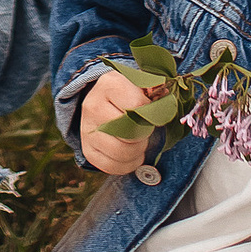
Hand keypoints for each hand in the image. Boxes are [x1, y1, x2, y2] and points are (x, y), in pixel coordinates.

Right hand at [79, 62, 159, 177]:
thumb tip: (163, 92)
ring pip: (121, 152)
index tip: (150, 113)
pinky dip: (127, 164)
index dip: (151, 113)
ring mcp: (87, 130)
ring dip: (137, 151)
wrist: (102, 103)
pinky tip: (131, 154)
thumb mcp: (140, 84)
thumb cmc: (128, 94)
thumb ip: (155, 88)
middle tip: (145, 130)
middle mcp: (93, 106)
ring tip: (139, 143)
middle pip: (129, 132)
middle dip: (144, 134)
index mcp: (109, 85)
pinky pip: (111, 167)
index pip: (137, 105)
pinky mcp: (88, 150)